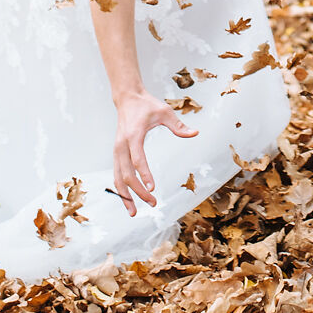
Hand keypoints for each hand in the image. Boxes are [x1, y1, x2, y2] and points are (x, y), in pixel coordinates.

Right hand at [111, 91, 197, 216]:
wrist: (127, 99)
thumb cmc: (147, 105)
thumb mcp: (165, 111)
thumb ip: (178, 125)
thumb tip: (195, 133)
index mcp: (133, 135)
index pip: (138, 158)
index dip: (145, 174)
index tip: (153, 187)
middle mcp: (121, 145)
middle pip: (126, 174)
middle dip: (138, 191)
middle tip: (153, 203)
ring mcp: (117, 151)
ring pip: (118, 178)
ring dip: (126, 196)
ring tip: (134, 213)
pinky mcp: (116, 154)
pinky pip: (117, 175)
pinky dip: (122, 190)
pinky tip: (129, 201)